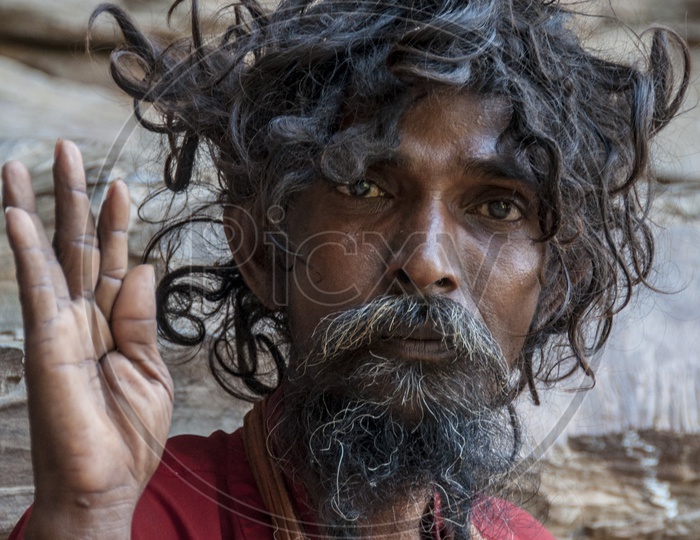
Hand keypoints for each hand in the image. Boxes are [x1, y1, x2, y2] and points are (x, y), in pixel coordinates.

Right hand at [2, 140, 173, 538]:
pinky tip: (17, 215)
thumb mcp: (150, 369)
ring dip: (38, 208)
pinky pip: (35, 287)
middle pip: (76, 246)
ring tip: (26, 163)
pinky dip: (27, 250)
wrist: (107, 482)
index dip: (115, 221)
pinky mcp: (44, 341)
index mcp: (113, 323)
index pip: (111, 259)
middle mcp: (83, 316)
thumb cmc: (129, 434)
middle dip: (74, 198)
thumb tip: (141, 265)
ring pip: (49, 256)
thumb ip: (141, 318)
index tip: (123, 184)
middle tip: (69, 149)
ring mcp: (60, 326)